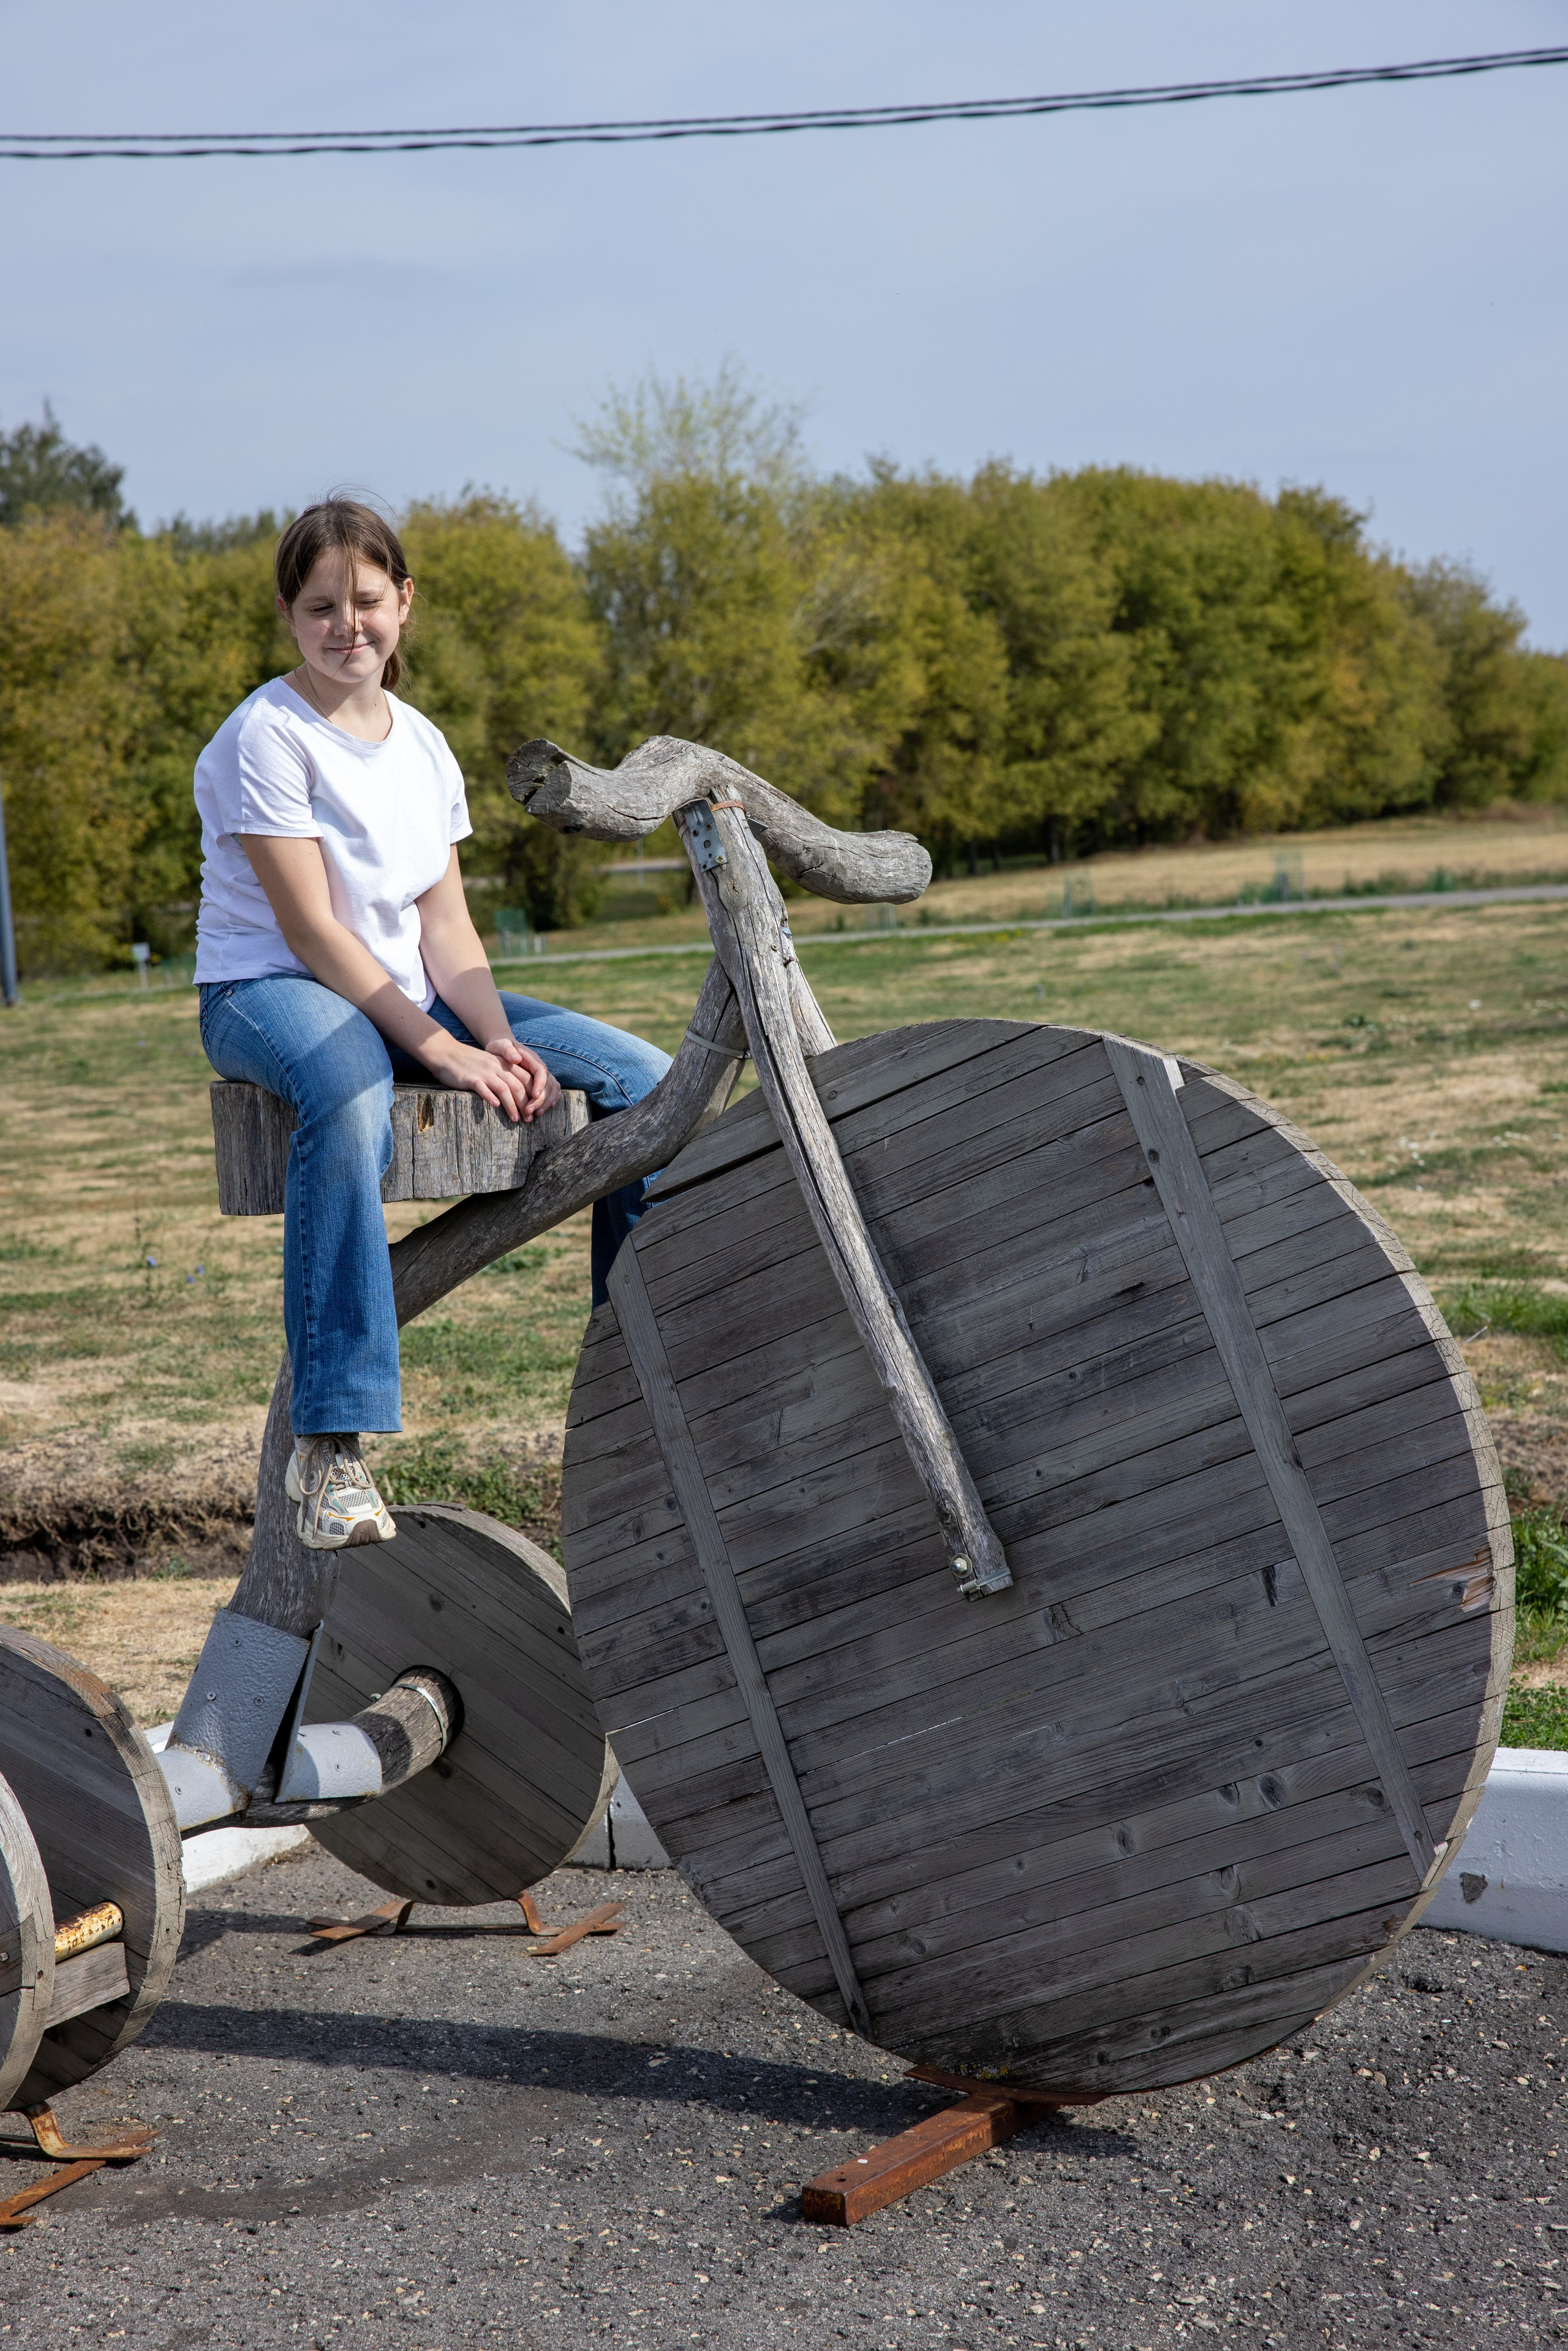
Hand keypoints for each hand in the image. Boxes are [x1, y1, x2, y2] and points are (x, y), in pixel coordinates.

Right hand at [417, 1034, 559, 1121]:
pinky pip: (484, 1089)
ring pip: (504, 1089)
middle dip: (526, 1104)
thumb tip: (518, 1093)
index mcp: (504, 1063)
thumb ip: (504, 1074)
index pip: (525, 1078)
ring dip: (512, 1106)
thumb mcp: (490, 1064)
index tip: (535, 1109)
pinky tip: (496, 1107)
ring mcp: (484, 1072)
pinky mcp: (471, 1078)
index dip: (533, 1095)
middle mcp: (496, 1067)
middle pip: (518, 1086)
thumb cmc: (469, 1063)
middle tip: (529, 1119)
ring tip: (516, 1120)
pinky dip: (491, 1098)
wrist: (446, 1053)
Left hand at [482, 1036, 560, 1119]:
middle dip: (541, 1099)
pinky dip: (549, 1101)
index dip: (540, 1084)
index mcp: (532, 1058)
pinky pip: (551, 1092)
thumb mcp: (501, 1046)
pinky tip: (541, 1111)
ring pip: (552, 1089)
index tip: (534, 1096)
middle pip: (549, 1084)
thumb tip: (516, 1058)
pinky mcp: (540, 1082)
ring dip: (547, 1103)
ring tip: (536, 1115)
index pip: (541, 1071)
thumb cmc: (500, 1047)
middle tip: (529, 1112)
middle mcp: (540, 1067)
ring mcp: (542, 1075)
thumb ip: (507, 1050)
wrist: (503, 1048)